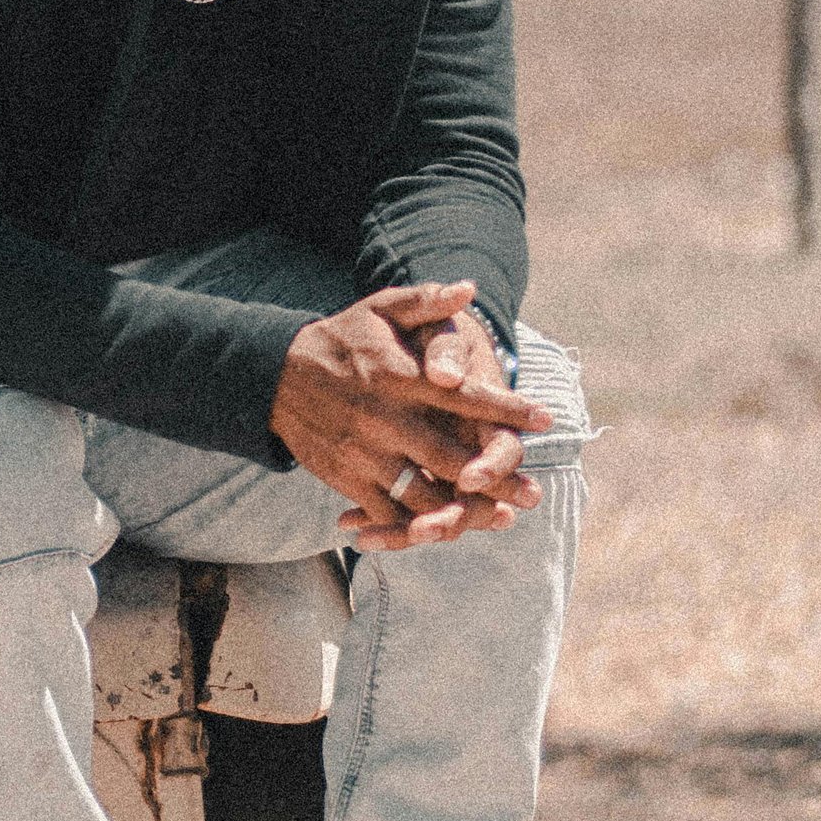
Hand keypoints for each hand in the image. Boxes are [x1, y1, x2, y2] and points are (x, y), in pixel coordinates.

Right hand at [270, 281, 552, 554]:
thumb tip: (469, 289)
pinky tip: (446, 531)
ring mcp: (364, 454)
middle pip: (451, 457)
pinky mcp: (346, 479)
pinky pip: (386, 513)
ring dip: (465, 512)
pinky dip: (416, 527)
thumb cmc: (343, 339)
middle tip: (535, 492)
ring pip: (423, 495)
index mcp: (399, 376)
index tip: (545, 419)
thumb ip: (426, 301)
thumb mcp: (381, 309)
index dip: (506, 409)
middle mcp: (384, 418)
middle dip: (497, 478)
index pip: (463, 396)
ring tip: (501, 517)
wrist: (276, 375)